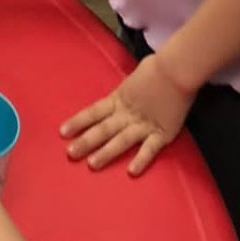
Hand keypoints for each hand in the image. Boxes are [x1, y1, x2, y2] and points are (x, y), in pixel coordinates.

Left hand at [61, 52, 193, 174]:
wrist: (177, 70)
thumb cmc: (156, 68)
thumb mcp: (132, 80)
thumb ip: (125, 93)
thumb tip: (122, 96)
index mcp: (118, 98)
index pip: (93, 112)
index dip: (77, 122)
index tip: (62, 132)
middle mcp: (127, 113)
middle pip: (103, 129)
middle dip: (85, 142)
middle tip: (70, 154)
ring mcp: (144, 124)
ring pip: (121, 140)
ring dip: (106, 153)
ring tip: (92, 164)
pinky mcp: (162, 133)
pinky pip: (149, 149)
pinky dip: (141, 160)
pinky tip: (131, 172)